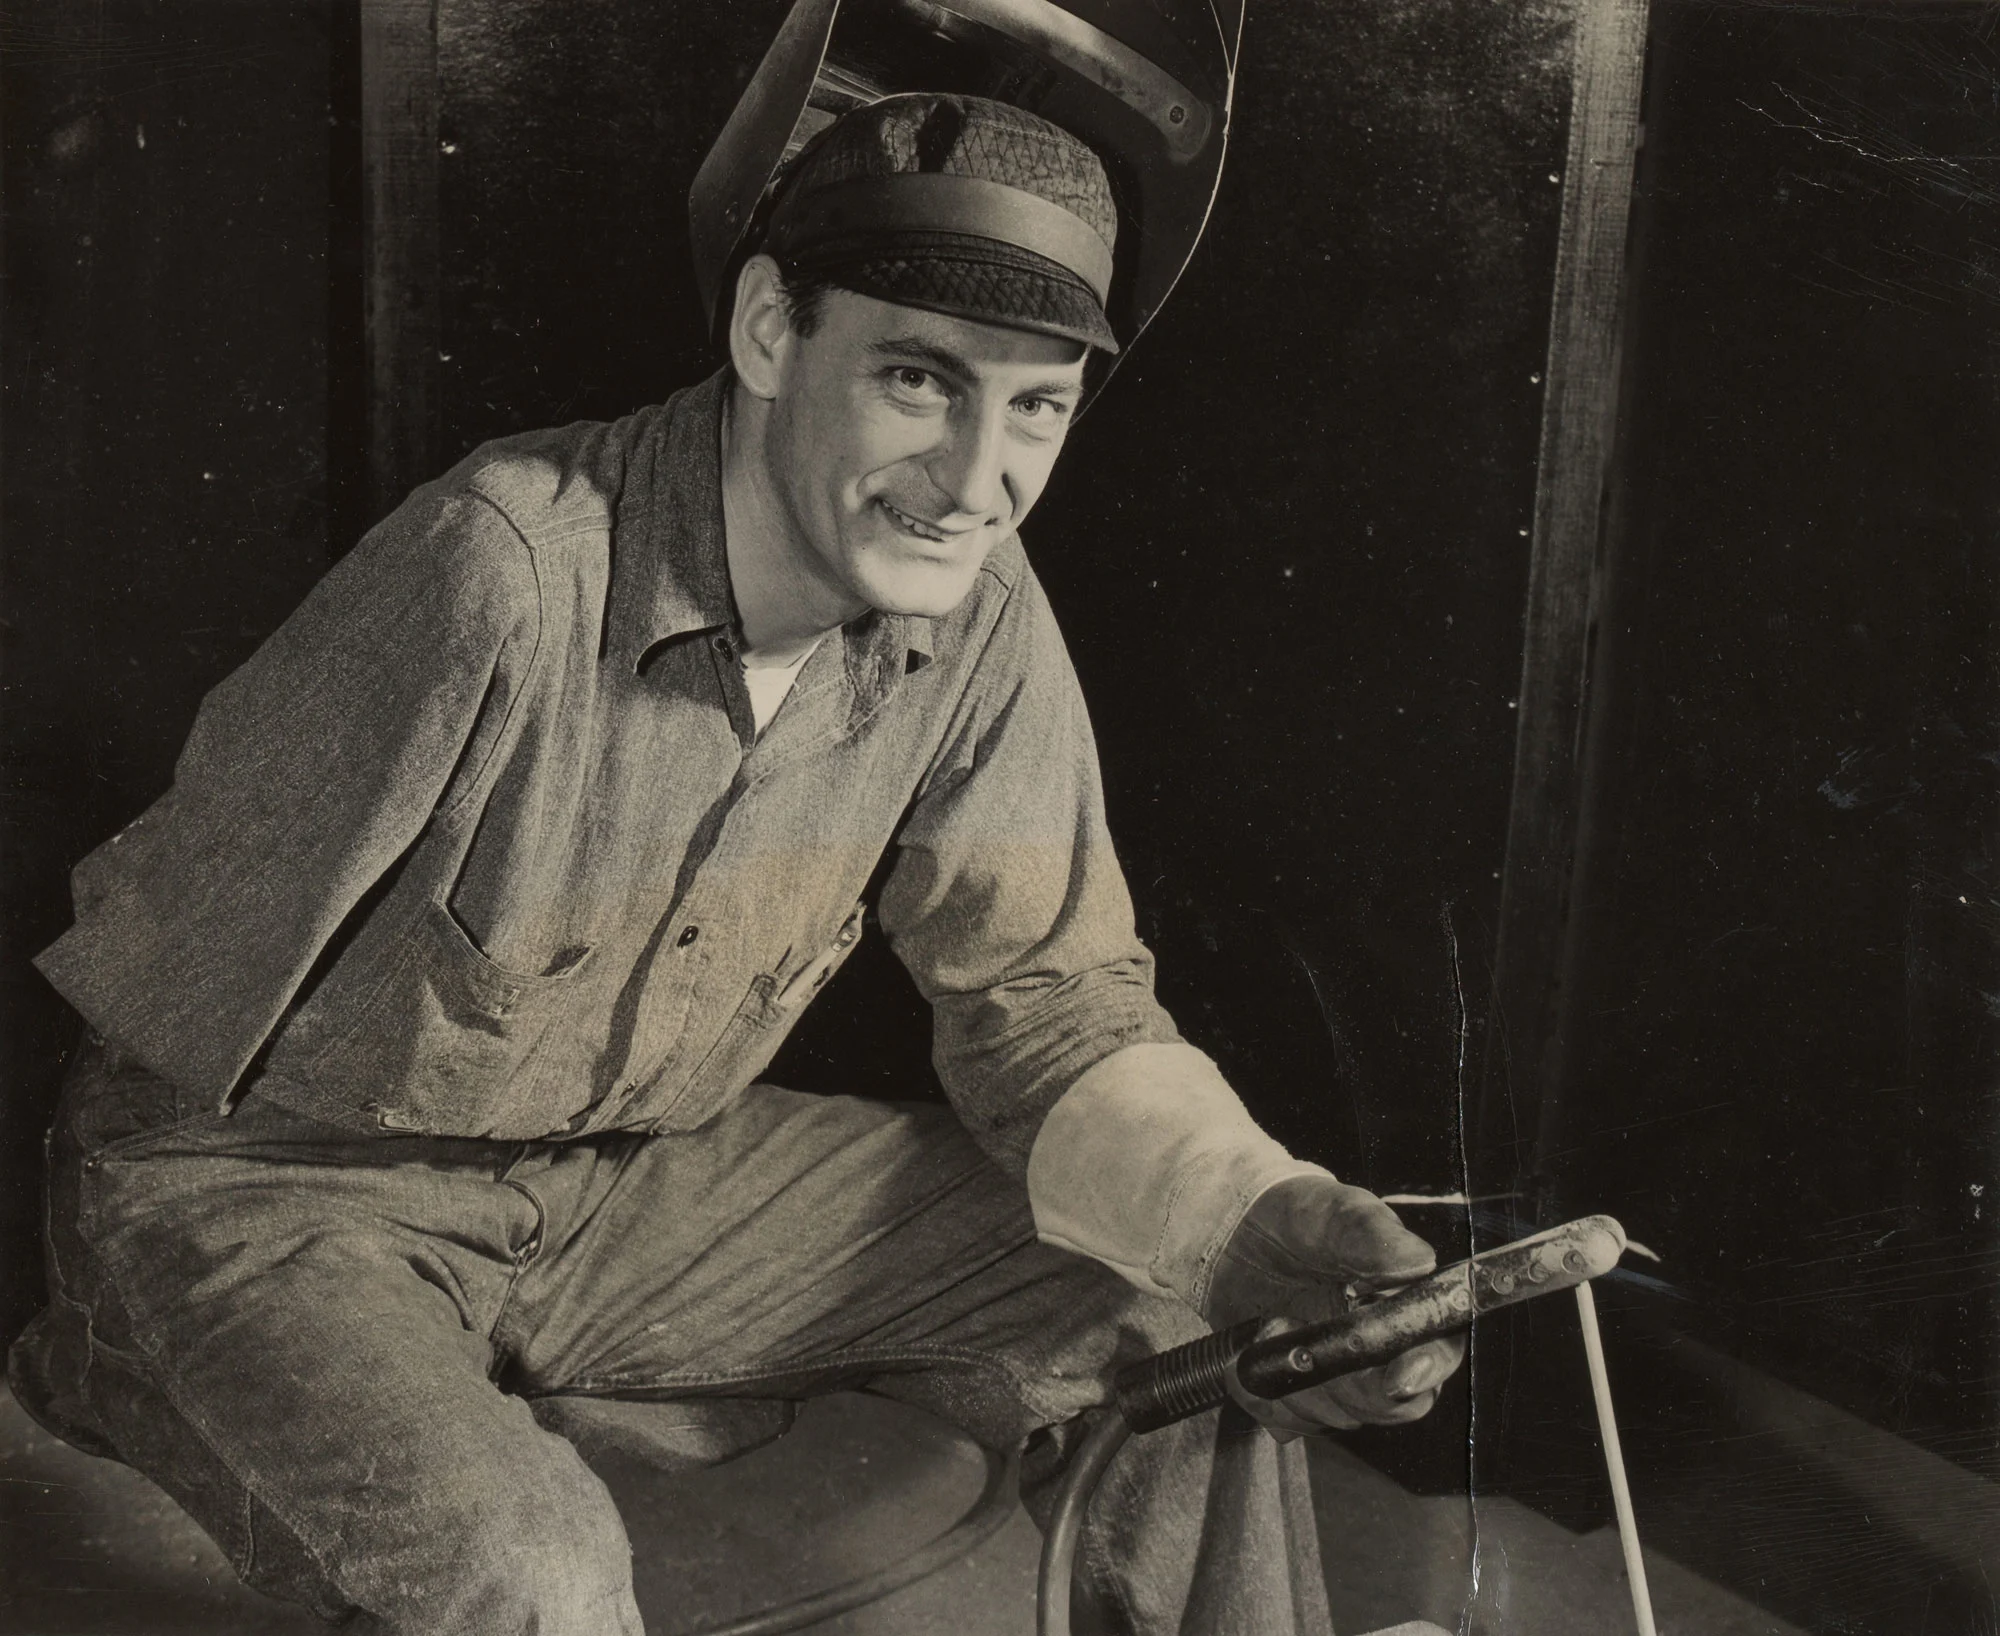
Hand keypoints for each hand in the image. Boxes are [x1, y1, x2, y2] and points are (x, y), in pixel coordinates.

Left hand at [1202, 1174, 1465, 1433]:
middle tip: (1292, 1327)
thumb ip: (1371, 1235)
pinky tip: (1248, 1350)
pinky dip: (1261, 1389)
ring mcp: (1338, 1380)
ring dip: (1295, 1376)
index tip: (1398, 1377)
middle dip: (1345, 1382)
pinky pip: (1287, 1420)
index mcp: (1405, 1307)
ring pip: (1335, 1415)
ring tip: (1268, 1321)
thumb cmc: (1299, 1220)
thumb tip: (1418, 1261)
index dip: (1426, 1370)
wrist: (1234, 1235)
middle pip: (1392, 1402)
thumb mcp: (1331, 1214)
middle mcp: (1380, 1353)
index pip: (1437, 1352)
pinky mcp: (1298, 1396)